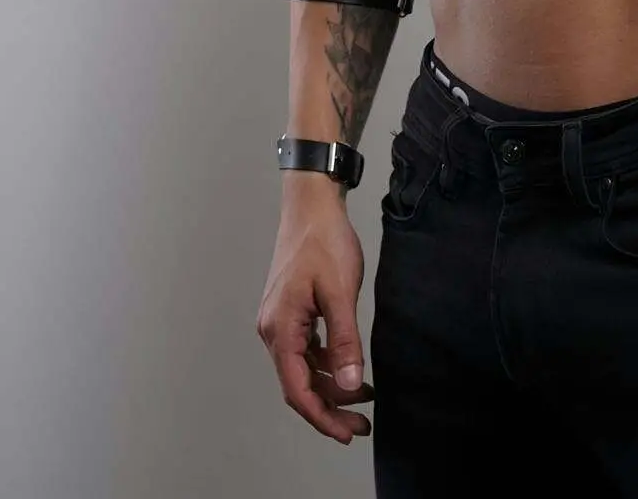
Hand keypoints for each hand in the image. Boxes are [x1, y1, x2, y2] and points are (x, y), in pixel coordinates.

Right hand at [256, 187, 374, 444]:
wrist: (311, 204)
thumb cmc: (323, 241)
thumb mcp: (340, 292)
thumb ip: (345, 341)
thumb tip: (351, 385)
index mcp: (280, 330)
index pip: (298, 390)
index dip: (323, 417)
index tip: (348, 433)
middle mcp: (273, 330)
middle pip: (299, 384)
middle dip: (330, 408)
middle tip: (361, 425)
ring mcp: (280, 321)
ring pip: (303, 369)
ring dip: (331, 386)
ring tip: (364, 398)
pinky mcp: (290, 312)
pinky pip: (306, 350)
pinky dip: (327, 363)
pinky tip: (350, 368)